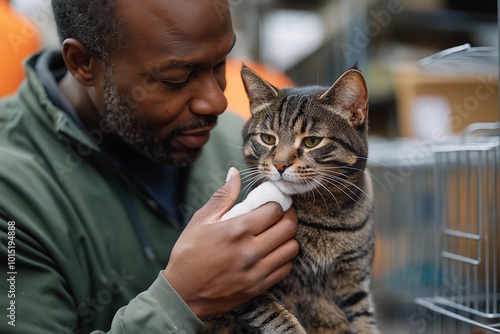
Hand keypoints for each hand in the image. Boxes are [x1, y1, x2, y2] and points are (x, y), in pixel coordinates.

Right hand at [163, 168, 298, 320]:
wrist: (182, 294)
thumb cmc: (188, 254)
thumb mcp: (201, 221)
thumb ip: (223, 196)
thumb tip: (234, 173)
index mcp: (236, 230)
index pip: (274, 210)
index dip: (276, 203)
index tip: (272, 203)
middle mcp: (250, 251)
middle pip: (288, 228)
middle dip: (287, 217)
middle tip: (279, 215)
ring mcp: (257, 271)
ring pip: (291, 249)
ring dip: (287, 238)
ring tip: (276, 235)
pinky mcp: (259, 287)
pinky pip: (285, 268)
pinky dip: (283, 258)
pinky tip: (272, 253)